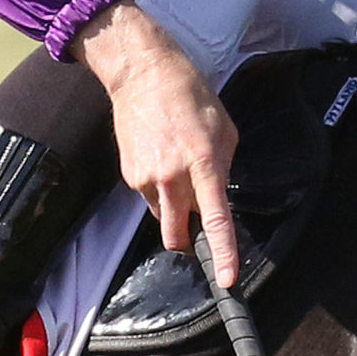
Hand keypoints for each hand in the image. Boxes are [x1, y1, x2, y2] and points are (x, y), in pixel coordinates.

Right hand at [77, 3, 242, 286]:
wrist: (143, 76)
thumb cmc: (191, 97)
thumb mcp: (225, 129)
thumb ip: (225, 168)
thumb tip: (219, 197)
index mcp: (204, 163)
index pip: (215, 219)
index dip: (223, 253)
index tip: (227, 280)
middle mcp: (173, 177)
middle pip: (177, 236)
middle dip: (189, 242)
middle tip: (198, 228)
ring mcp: (147, 179)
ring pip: (164, 218)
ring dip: (175, 210)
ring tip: (179, 171)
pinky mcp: (130, 176)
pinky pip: (150, 199)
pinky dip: (161, 191)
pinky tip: (162, 160)